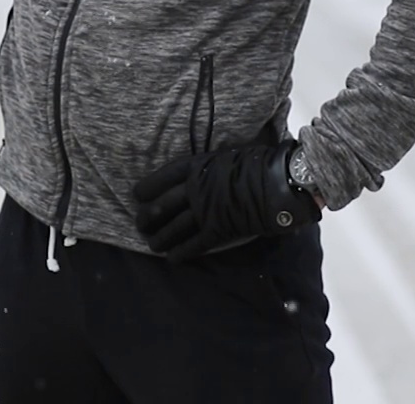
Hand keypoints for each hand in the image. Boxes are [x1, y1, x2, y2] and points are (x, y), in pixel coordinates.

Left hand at [133, 137, 320, 263]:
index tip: (137, 194)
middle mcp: (195, 189)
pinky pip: (193, 245)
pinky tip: (172, 259)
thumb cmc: (256, 162)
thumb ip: (208, 167)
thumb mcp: (225, 156)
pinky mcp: (217, 231)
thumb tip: (201, 172)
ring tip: (152, 244)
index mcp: (196, 166)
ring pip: (173, 228)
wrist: (278, 181)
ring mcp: (205, 211)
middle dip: (147, 218)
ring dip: (159, 238)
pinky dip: (180, 253)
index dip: (148, 187)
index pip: (163, 178)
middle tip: (140, 224)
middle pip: (162, 206)